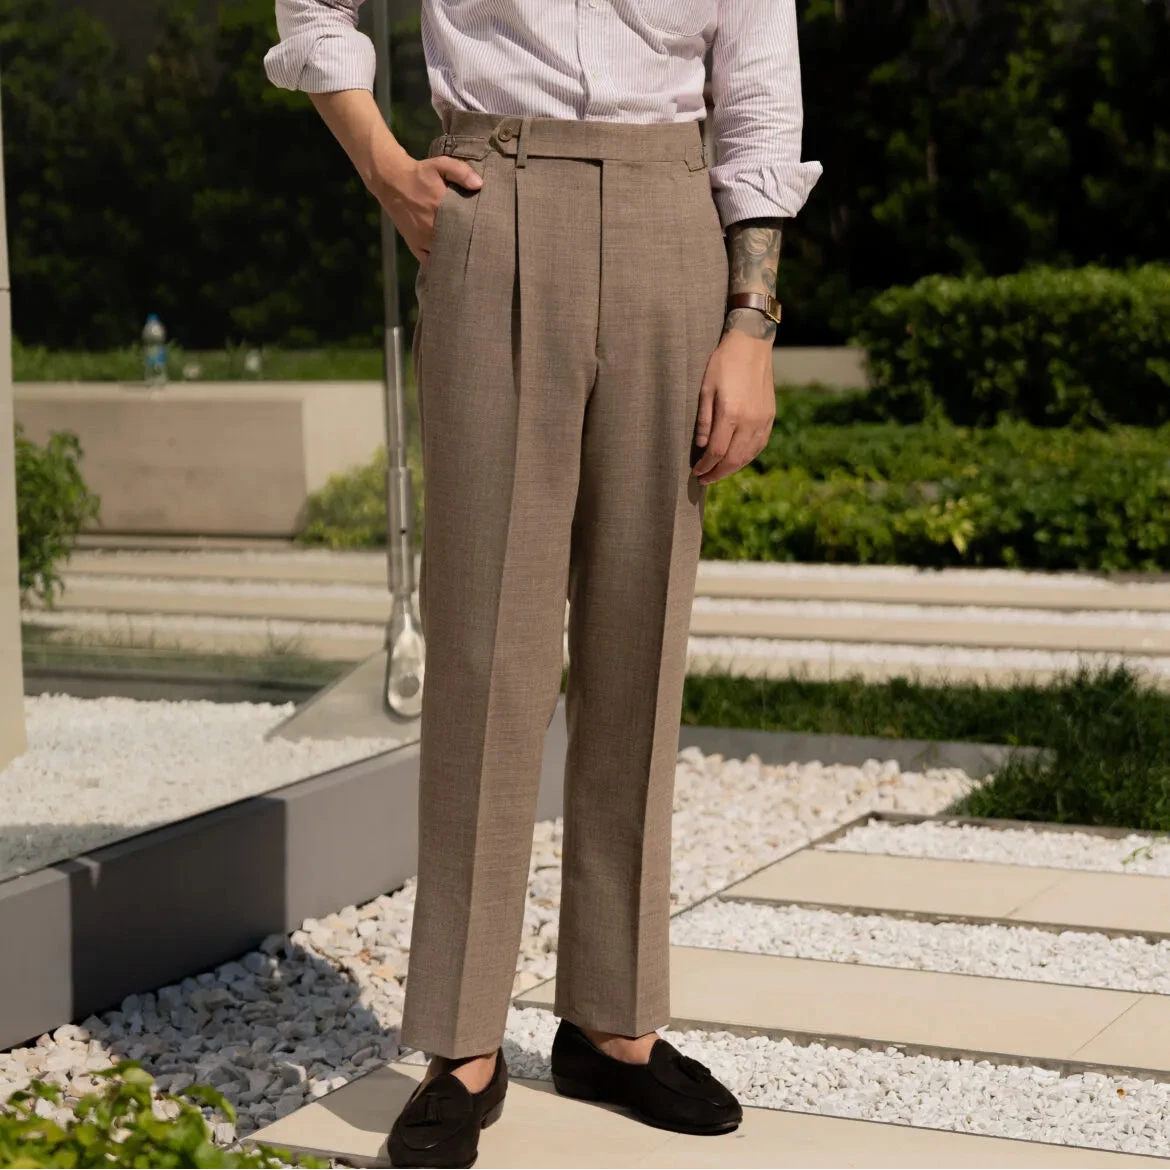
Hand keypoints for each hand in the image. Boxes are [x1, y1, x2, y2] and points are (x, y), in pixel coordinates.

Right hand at [371, 152, 483, 264]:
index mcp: (441, 208)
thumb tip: (479, 184)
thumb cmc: (420, 173)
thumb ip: (461, 172)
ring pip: (444, 256)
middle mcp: (432, 228)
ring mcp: (422, 239)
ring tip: (471, 264)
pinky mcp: (415, 245)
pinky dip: (440, 267)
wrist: (391, 181)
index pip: (465, 228)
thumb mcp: (440, 165)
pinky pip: (429, 263)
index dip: (478, 235)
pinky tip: (451, 269)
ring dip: (456, 259)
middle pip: (457, 245)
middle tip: (484, 254)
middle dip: (469, 250)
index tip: (489, 238)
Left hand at [692, 331, 774, 484]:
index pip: (716, 452)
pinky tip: (736, 460)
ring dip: (732, 469)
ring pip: (748, 456)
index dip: (705, 466)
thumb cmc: (723, 364)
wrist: (752, 345)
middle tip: (704, 480)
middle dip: (717, 473)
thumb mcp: (705, 389)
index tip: (695, 473)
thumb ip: (704, 420)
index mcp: (731, 414)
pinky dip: (746, 458)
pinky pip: (759, 446)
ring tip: (717, 473)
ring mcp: (763, 421)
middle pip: (733, 459)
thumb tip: (701, 447)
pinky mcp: (770, 417)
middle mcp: (750, 421)